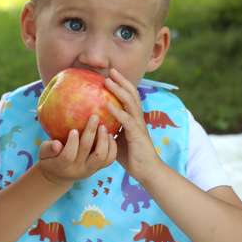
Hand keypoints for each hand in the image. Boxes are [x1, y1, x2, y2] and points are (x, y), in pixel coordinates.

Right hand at [37, 114, 116, 184]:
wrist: (60, 174)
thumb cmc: (50, 158)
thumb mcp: (43, 154)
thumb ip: (48, 148)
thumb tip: (56, 144)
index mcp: (62, 166)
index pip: (68, 156)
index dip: (72, 143)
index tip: (74, 130)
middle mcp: (78, 169)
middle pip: (87, 152)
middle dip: (91, 133)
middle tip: (94, 117)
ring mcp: (90, 169)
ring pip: (102, 156)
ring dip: (104, 139)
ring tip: (103, 125)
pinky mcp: (98, 168)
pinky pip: (110, 158)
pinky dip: (112, 146)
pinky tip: (110, 134)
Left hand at [105, 68, 160, 182]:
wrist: (147, 171)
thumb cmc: (131, 157)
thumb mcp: (117, 140)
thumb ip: (109, 129)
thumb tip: (94, 123)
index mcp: (134, 118)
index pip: (129, 96)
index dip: (122, 84)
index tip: (110, 74)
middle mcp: (138, 118)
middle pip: (131, 94)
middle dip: (121, 81)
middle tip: (110, 70)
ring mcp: (138, 125)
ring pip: (130, 102)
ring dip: (118, 90)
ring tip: (107, 81)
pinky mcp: (137, 135)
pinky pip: (126, 120)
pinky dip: (116, 110)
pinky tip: (106, 104)